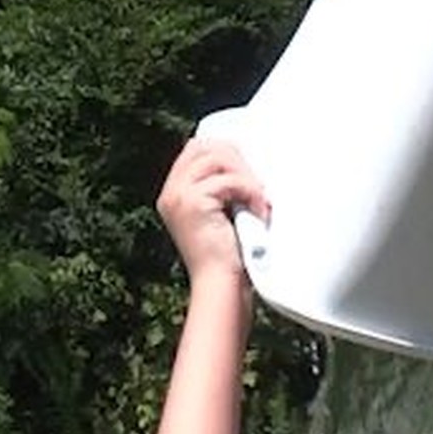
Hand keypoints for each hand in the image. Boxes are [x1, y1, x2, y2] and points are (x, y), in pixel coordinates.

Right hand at [156, 139, 269, 289]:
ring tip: (261, 200)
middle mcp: (171, 193)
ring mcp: (179, 196)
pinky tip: (259, 210)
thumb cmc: (227, 259)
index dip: (225, 153)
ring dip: (246, 176)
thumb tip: (246, 167)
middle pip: (204, 147)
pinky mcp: (193, 203)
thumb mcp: (220, 218)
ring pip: (216, 159)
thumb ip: (221, 192)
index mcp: (174, 194)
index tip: (249, 172)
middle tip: (259, 185)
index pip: (195, 150)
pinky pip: (228, 181)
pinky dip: (249, 192)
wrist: (221, 286)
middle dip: (237, 160)